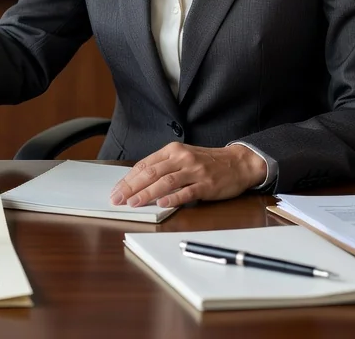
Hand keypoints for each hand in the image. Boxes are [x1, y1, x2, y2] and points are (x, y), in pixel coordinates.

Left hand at [109, 142, 266, 207]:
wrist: (238, 163)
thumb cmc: (207, 162)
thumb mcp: (183, 157)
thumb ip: (163, 166)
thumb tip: (137, 182)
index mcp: (172, 150)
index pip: (144, 165)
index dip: (128, 178)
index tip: (116, 190)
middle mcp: (182, 158)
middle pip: (151, 173)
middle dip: (131, 187)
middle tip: (118, 199)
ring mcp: (194, 171)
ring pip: (165, 182)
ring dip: (147, 193)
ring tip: (134, 203)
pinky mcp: (206, 184)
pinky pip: (187, 192)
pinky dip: (173, 198)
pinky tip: (161, 204)